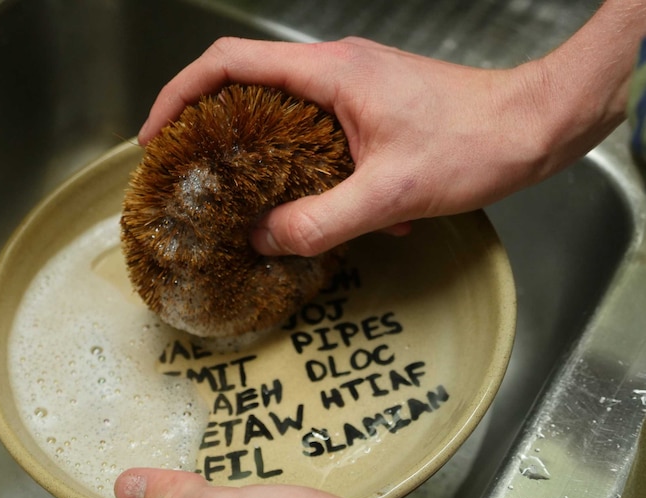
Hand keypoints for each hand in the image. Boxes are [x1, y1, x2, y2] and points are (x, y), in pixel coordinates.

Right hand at [138, 32, 629, 256]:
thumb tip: (263, 239)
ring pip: (279, 111)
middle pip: (244, 83)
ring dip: (258, 152)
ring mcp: (351, 87)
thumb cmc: (475, 143)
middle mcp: (333, 70)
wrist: (533, 127)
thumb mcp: (390, 195)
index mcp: (328, 73)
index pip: (227, 64)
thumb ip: (320, 222)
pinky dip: (304, 165)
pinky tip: (326, 207)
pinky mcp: (368, 107)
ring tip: (246, 197)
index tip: (158, 136)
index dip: (179, 96)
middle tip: (188, 172)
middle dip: (208, 127)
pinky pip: (316, 130)